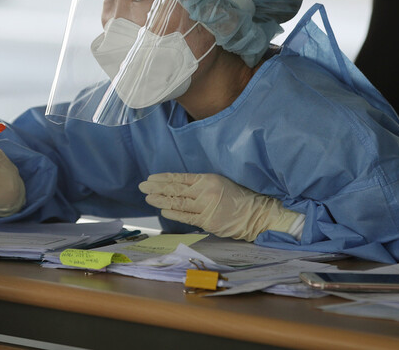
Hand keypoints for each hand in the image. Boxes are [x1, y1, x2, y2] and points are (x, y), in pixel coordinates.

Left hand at [138, 173, 298, 241]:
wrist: (256, 213)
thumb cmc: (238, 197)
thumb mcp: (219, 182)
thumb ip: (199, 184)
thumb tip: (177, 188)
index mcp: (207, 178)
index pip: (179, 178)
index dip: (163, 178)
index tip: (151, 178)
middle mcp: (204, 191)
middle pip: (175, 189)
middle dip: (156, 188)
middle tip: (142, 186)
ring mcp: (205, 206)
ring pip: (178, 203)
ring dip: (161, 200)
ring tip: (148, 197)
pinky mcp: (207, 221)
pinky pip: (186, 217)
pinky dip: (173, 214)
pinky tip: (163, 210)